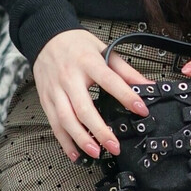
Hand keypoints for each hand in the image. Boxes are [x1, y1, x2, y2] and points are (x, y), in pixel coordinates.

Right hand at [33, 27, 149, 161]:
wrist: (45, 37)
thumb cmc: (76, 45)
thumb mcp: (103, 49)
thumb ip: (125, 70)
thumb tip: (146, 85)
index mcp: (87, 62)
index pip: (109, 81)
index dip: (126, 96)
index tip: (141, 110)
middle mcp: (69, 77)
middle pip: (84, 108)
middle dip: (100, 130)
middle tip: (114, 146)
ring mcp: (55, 90)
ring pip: (66, 119)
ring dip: (81, 139)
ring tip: (96, 152)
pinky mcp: (46, 99)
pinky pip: (54, 124)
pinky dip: (64, 141)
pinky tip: (75, 153)